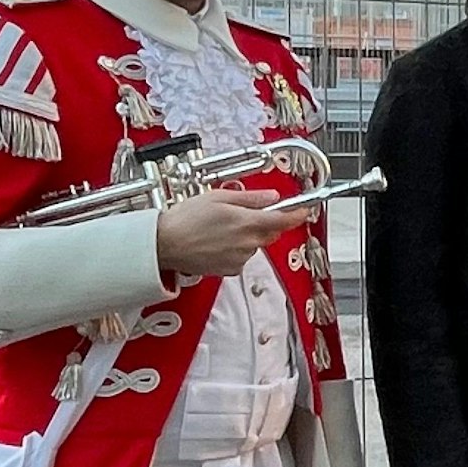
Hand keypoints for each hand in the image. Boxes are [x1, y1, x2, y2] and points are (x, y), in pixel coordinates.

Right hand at [155, 189, 308, 276]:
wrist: (163, 244)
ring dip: (246, 236)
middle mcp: (248, 243)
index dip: (297, 214)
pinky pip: (242, 257)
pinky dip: (235, 250)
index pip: (284, 220)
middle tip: (241, 215)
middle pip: (270, 232)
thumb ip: (250, 198)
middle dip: (264, 223)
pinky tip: (217, 242)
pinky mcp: (230, 270)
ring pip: (255, 244)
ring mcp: (240, 258)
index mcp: (248, 223)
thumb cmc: (185, 219)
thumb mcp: (218, 198)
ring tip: (220, 229)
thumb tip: (272, 197)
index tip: (304, 210)